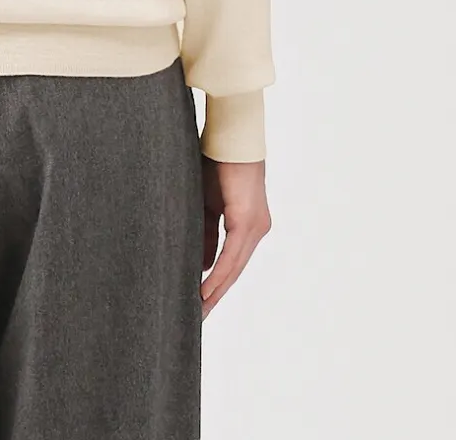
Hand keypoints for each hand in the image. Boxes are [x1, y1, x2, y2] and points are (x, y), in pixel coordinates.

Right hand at [200, 157, 270, 317]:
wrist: (230, 138)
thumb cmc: (216, 163)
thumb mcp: (206, 204)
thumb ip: (206, 233)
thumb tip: (202, 264)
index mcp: (247, 224)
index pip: (231, 260)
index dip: (217, 282)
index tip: (200, 301)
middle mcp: (256, 229)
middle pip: (235, 270)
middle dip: (216, 295)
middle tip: (199, 318)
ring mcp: (255, 226)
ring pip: (234, 267)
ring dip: (216, 290)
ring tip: (199, 310)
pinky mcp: (246, 221)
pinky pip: (231, 255)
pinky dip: (218, 274)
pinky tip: (205, 290)